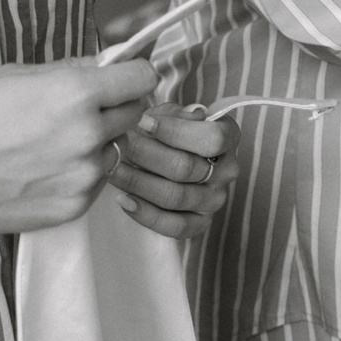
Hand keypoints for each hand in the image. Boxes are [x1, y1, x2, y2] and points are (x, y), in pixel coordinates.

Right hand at [0, 60, 154, 239]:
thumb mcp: (14, 76)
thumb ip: (68, 71)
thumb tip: (101, 64)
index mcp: (76, 94)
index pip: (143, 78)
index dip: (134, 75)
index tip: (125, 78)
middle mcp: (89, 134)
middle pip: (135, 113)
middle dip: (117, 107)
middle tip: (82, 110)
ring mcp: (85, 174)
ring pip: (116, 149)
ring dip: (98, 143)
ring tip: (52, 144)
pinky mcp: (76, 205)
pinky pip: (96, 181)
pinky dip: (79, 173)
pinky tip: (43, 169)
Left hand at [108, 106, 240, 238]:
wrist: (164, 157)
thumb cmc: (167, 132)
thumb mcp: (170, 114)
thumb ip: (175, 115)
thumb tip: (184, 116)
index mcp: (228, 137)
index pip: (211, 138)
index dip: (174, 131)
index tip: (141, 122)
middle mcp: (227, 170)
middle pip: (186, 167)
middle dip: (145, 155)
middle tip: (118, 146)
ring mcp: (215, 199)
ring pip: (175, 196)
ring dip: (138, 183)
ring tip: (112, 170)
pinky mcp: (200, 223)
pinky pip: (174, 226)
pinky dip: (145, 214)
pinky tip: (123, 199)